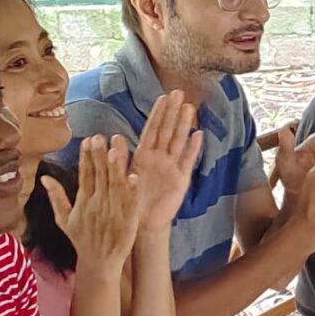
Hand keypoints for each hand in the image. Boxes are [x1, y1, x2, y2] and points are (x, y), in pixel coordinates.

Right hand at [44, 135, 141, 279]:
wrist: (99, 262)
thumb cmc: (83, 239)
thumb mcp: (64, 219)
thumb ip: (56, 197)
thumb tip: (43, 177)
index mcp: (84, 201)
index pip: (85, 174)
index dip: (87, 157)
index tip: (88, 140)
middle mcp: (98, 204)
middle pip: (99, 176)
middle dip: (99, 156)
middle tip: (99, 138)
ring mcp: (113, 212)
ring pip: (114, 186)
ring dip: (115, 169)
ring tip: (114, 151)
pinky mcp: (128, 220)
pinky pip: (130, 203)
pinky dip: (131, 192)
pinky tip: (133, 177)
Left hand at [132, 91, 204, 233]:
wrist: (142, 223)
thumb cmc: (131, 199)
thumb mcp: (120, 177)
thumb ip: (121, 157)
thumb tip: (116, 136)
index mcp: (143, 155)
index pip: (151, 129)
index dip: (157, 113)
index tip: (163, 97)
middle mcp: (159, 158)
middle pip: (167, 130)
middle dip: (172, 112)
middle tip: (178, 93)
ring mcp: (171, 167)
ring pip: (178, 141)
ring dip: (184, 124)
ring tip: (189, 107)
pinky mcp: (180, 180)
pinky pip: (187, 161)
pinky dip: (193, 148)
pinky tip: (198, 134)